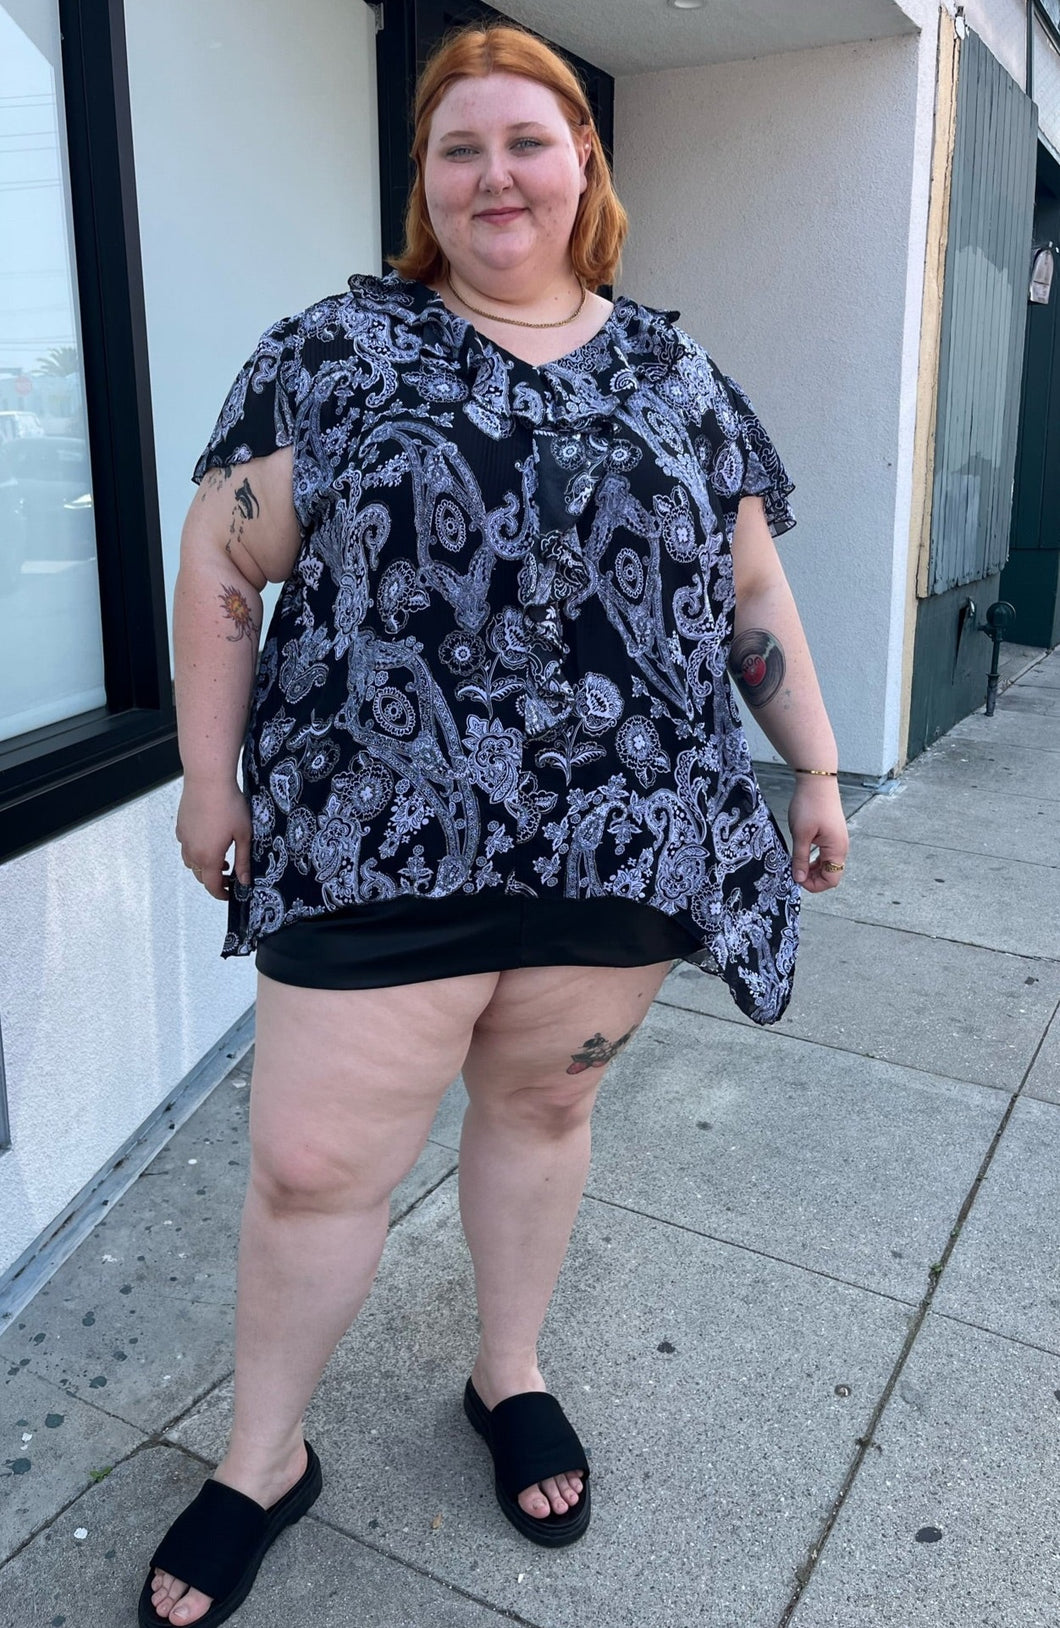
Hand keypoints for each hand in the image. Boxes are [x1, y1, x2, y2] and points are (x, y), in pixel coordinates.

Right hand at [176, 777, 251, 900]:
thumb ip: (243, 860)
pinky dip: (196, 851)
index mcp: (208, 857)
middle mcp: (192, 851)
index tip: (230, 893)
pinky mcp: (181, 827)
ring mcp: (184, 839)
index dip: (221, 894)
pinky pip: (186, 847)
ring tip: (220, 858)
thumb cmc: (228, 805)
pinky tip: (209, 840)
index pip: (212, 886)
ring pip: (191, 862)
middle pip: (200, 876)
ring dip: (204, 866)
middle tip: (229, 876)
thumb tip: (245, 880)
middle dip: (214, 880)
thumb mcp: (243, 835)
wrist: (208, 780)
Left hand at [788, 776, 848, 892]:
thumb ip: (800, 859)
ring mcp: (837, 840)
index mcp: (837, 849)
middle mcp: (841, 847)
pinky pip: (825, 853)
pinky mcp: (831, 833)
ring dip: (813, 868)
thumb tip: (799, 879)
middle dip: (813, 878)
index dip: (814, 885)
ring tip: (796, 864)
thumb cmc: (809, 806)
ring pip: (827, 864)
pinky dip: (814, 858)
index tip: (796, 879)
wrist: (817, 781)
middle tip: (794, 873)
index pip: (832, 879)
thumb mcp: (801, 835)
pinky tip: (802, 854)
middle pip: (831, 873)